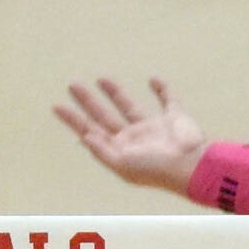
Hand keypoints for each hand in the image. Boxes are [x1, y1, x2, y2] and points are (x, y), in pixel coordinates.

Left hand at [53, 77, 206, 193]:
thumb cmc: (157, 169)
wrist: (192, 165)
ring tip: (101, 79)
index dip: (73, 119)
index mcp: (120, 150)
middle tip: (73, 85)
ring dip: (116, 93)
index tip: (57, 105)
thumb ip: (101, 150)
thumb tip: (83, 137)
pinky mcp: (174, 118)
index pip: (91, 131)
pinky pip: (168, 100)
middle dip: (88, 102)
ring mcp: (154, 128)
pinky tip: (153, 80)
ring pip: (130, 106)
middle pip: (105, 116)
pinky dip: (162, 90)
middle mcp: (135, 138)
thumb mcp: (122, 164)